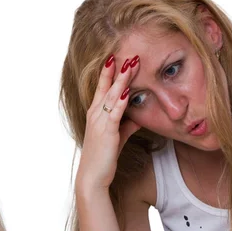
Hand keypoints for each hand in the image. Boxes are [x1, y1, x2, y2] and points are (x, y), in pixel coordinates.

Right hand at [76, 55, 141, 191]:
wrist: (93, 176)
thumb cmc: (104, 158)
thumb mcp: (117, 138)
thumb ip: (127, 126)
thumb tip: (138, 118)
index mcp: (96, 114)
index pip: (103, 88)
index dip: (110, 73)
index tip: (117, 58)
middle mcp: (95, 115)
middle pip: (107, 87)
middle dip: (118, 70)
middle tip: (128, 53)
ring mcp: (100, 122)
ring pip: (111, 96)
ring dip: (122, 80)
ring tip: (130, 64)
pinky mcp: (107, 132)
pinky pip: (115, 113)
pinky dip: (121, 101)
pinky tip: (127, 91)